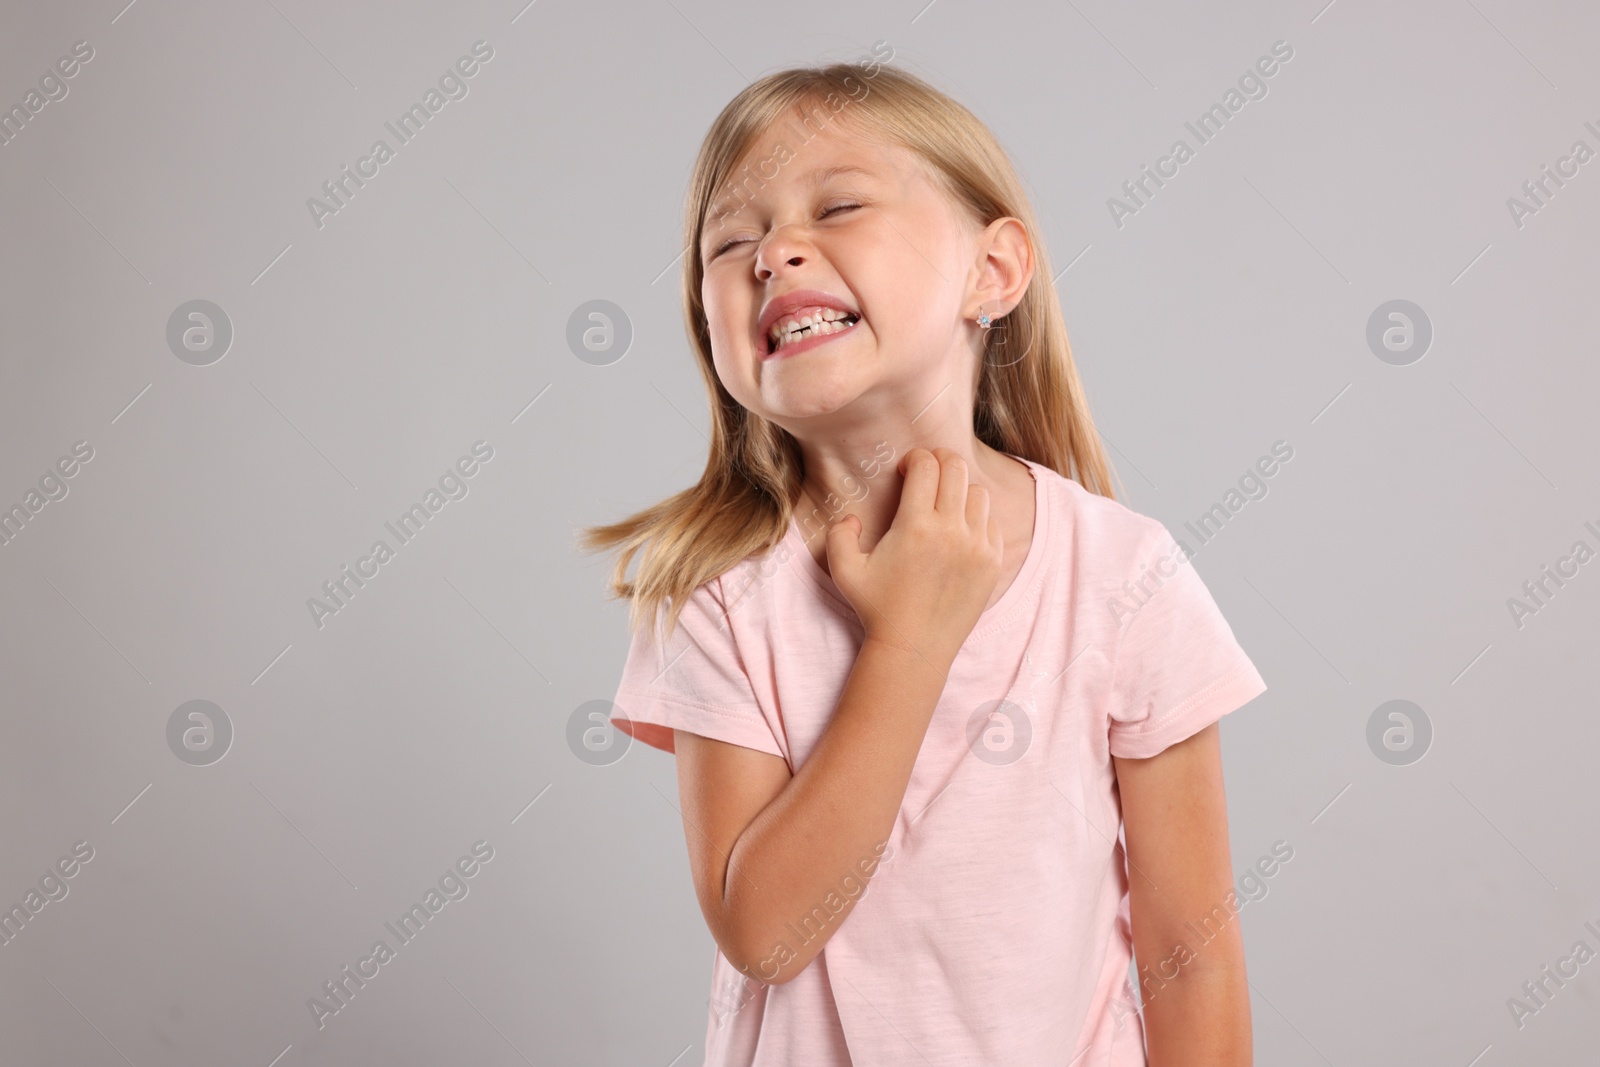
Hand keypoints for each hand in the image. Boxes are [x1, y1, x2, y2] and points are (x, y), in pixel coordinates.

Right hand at [824, 447, 1002, 665]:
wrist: (914, 648)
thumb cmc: (877, 608)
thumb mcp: (844, 571)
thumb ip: (839, 535)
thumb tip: (852, 517)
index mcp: (916, 526)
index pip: (926, 466)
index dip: (914, 458)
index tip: (905, 469)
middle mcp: (951, 531)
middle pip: (956, 468)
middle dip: (940, 461)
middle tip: (928, 471)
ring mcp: (977, 546)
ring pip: (978, 492)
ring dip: (960, 489)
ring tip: (944, 502)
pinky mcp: (992, 563)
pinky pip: (992, 522)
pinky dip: (977, 518)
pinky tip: (959, 529)